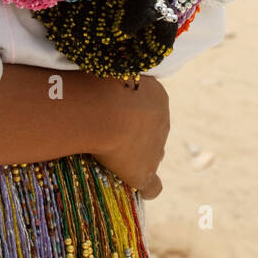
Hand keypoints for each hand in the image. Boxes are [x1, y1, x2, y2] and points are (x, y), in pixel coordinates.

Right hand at [88, 74, 169, 198]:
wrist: (103, 108)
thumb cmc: (101, 82)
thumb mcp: (110, 69)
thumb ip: (112, 77)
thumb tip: (96, 72)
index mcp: (157, 96)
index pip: (148, 106)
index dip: (131, 110)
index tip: (111, 110)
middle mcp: (161, 122)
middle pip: (150, 131)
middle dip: (135, 132)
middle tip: (108, 132)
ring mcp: (155, 149)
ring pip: (150, 154)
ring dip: (135, 155)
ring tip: (111, 155)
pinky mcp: (144, 171)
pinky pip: (151, 185)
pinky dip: (146, 187)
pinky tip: (137, 188)